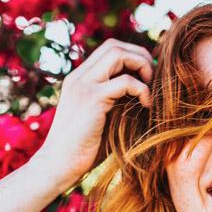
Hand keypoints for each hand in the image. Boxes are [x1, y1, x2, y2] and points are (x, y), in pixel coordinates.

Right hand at [32, 38, 154, 189]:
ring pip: (118, 54)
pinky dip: (142, 89)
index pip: (108, 49)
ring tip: (150, 89)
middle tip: (153, 79)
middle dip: (140, 56)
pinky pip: (125, 81)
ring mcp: (84, 85)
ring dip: (142, 66)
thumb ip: (115, 101)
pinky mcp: (92, 99)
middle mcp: (79, 77)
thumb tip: (145, 93)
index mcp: (79, 79)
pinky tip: (146, 105)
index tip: (148, 76)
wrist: (58, 165)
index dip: (133, 56)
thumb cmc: (83, 149)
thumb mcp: (101, 118)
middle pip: (114, 46)